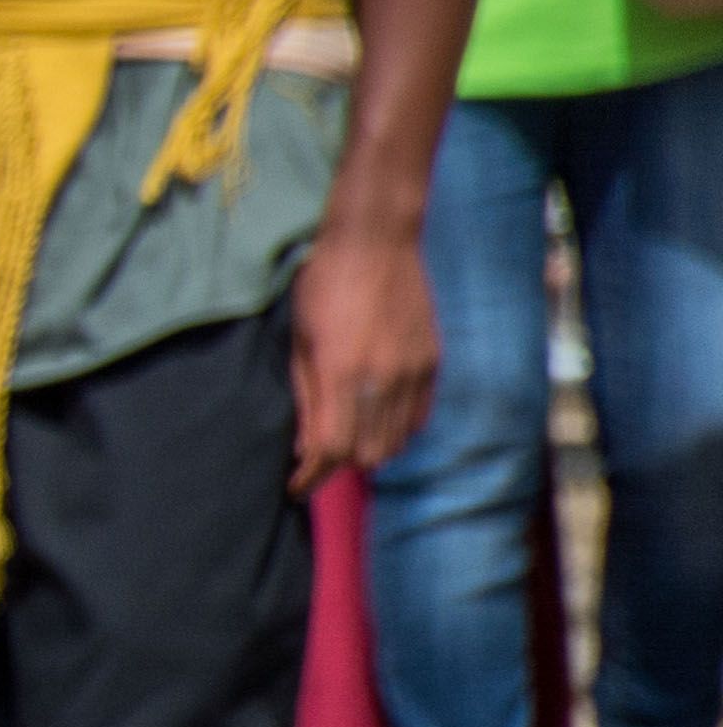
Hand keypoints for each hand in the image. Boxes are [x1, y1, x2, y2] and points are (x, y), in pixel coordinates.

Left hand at [286, 211, 438, 486]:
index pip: (332, 448)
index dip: (311, 475)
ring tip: (342, 441)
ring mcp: (414, 371)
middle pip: (367, 454)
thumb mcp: (299, 341)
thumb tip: (303, 446)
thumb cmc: (323, 283)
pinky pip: (418, 417)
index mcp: (342, 373)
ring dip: (367, 449)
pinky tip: (375, 421)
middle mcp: (383, 379)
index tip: (294, 486)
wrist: (376, 241)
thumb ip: (305, 396)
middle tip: (314, 460)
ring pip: (396, 441)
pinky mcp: (432, 362)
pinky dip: (396, 430)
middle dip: (337, 465)